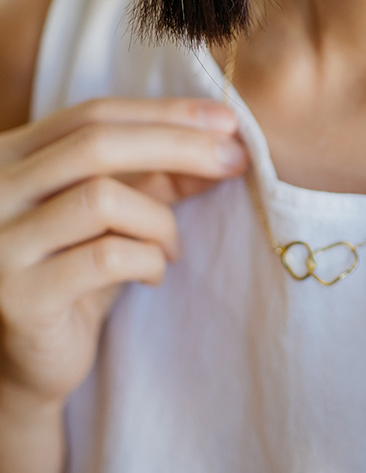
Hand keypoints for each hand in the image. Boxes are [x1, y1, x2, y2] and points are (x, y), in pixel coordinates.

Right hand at [0, 98, 247, 415]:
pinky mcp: (20, 294)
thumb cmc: (78, 277)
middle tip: (235, 160)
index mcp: (13, 158)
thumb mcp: (120, 219)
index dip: (165, 113)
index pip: (93, 115)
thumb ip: (159, 179)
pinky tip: (152, 275)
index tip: (227, 120)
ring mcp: (0, 242)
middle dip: (180, 145)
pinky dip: (148, 261)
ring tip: (171, 248)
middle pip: (96, 144)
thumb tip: (224, 145)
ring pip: (101, 198)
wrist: (31, 360)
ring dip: (159, 222)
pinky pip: (106, 257)